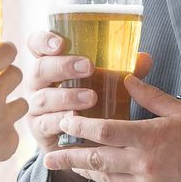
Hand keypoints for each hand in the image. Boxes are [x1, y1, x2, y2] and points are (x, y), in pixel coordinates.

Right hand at [0, 42, 27, 181]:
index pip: (6, 52)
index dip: (6, 51)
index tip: (3, 55)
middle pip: (17, 75)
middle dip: (9, 76)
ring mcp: (3, 119)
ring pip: (22, 105)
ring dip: (12, 106)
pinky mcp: (8, 142)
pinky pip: (14, 135)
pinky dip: (5, 138)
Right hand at [24, 29, 153, 157]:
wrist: (79, 140)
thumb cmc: (90, 101)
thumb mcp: (105, 82)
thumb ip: (122, 69)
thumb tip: (144, 59)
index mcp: (50, 63)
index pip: (36, 45)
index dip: (44, 41)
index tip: (61, 43)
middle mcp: (38, 83)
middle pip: (39, 69)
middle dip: (63, 66)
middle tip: (88, 67)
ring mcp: (36, 106)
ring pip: (43, 97)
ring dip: (67, 96)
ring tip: (91, 97)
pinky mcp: (39, 129)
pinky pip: (45, 123)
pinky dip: (59, 120)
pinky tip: (74, 119)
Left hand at [41, 75, 180, 181]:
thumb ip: (151, 97)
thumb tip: (129, 80)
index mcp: (149, 138)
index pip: (104, 131)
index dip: (79, 127)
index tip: (64, 122)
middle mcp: (143, 163)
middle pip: (96, 159)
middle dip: (69, 157)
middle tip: (48, 157)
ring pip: (106, 178)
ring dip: (86, 171)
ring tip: (68, 166)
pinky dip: (112, 181)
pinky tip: (103, 176)